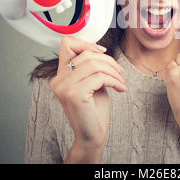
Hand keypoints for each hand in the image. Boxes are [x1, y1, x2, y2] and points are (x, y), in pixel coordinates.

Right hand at [50, 36, 126, 151]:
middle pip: (87, 54)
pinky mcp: (75, 94)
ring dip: (113, 71)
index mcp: (60, 75)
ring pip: (94, 64)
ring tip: (120, 80)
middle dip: (108, 60)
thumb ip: (90, 66)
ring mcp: (64, 87)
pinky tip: (120, 88)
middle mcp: (58, 80)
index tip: (103, 52)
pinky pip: (99, 77)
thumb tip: (98, 49)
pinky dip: (114, 80)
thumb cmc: (94, 110)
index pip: (67, 44)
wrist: (92, 136)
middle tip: (120, 72)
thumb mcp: (91, 82)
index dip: (86, 43)